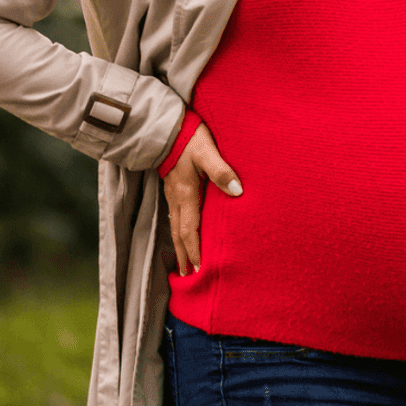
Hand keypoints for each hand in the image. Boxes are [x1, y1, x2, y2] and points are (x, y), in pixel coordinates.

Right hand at [162, 123, 242, 276]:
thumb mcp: (208, 152)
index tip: (199, 270)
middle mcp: (176, 199)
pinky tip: (181, 238)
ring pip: (175, 227)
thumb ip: (222, 172)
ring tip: (182, 266)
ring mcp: (172, 195)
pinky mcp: (172, 189)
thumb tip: (238, 192)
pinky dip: (177, 233)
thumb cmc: (190, 139)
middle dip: (184, 256)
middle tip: (188, 278)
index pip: (189, 230)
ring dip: (179, 248)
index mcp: (185, 194)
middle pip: (179, 234)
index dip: (194, 250)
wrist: (167, 127)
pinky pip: (174, 217)